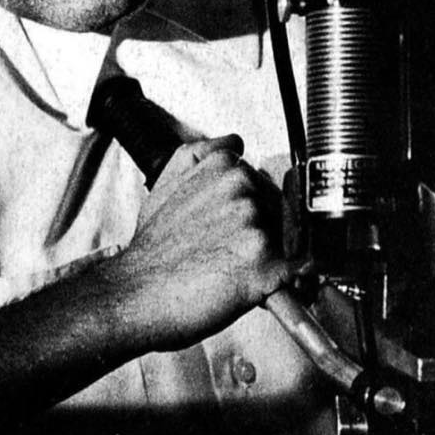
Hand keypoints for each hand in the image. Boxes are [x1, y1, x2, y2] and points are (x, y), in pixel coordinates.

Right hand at [105, 136, 290, 351]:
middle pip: (279, 210)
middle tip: (226, 251)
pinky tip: (255, 285)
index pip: (263, 182)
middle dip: (263, 232)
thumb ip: (202, 153)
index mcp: (223, 167)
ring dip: (270, 256)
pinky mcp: (265, 264)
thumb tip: (236, 142)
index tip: (232, 226)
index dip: (251, 208)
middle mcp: (242, 189)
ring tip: (231, 268)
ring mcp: (255, 225)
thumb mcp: (167, 182)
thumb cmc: (153, 248)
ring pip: (288, 240)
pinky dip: (285, 282)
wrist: (138, 293)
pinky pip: (296, 271)